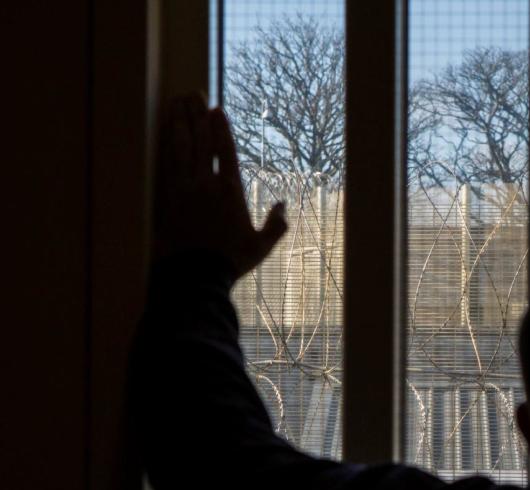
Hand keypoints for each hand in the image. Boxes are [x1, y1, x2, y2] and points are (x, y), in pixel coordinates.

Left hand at [156, 93, 286, 279]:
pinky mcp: (168, 196)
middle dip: (198, 115)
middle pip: (201, 141)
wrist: (196, 274)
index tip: (217, 109)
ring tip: (178, 103)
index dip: (221, 128)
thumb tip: (283, 205)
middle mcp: (206, 183)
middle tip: (194, 94)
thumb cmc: (231, 261)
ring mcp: (184, 188)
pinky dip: (167, 142)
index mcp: (230, 190)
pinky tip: (166, 130)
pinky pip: (168, 162)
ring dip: (180, 122)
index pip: (225, 150)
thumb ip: (275, 224)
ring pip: (182, 146)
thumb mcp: (261, 246)